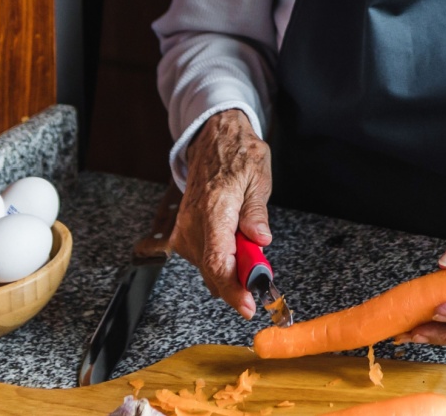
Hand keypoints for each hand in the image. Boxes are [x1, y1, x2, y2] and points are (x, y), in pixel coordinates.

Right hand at [172, 109, 273, 317]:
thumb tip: (261, 240)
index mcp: (214, 210)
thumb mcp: (258, 177)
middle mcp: (193, 223)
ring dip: (232, 268)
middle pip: (212, 272)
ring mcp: (184, 229)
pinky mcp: (183, 232)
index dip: (233, 290)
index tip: (248, 306)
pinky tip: (235, 246)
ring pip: (208, 268)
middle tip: (262, 270)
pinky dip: (222, 260)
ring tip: (249, 245)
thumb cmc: (238, 155)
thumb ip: (256, 213)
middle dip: (239, 281)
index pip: (217, 262)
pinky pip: (204, 258)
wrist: (213, 140)